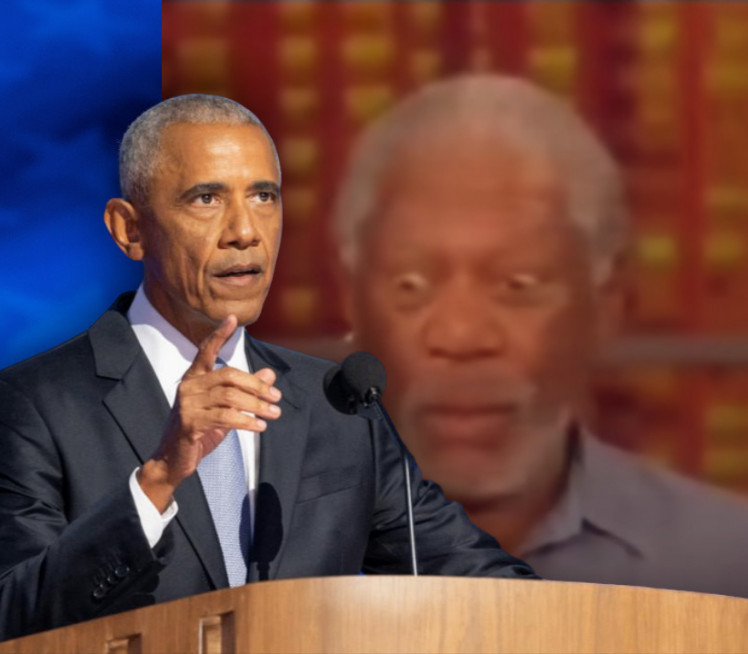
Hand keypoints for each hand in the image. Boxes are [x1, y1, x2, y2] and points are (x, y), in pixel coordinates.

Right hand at [137, 315, 281, 511]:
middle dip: (257, 386)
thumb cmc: (200, 430)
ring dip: (257, 406)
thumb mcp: (226, 408)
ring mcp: (187, 404)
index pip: (206, 350)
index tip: (232, 318)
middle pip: (229, 375)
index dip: (219, 334)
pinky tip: (260, 427)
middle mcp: (188, 386)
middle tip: (276, 398)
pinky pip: (225, 417)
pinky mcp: (189, 423)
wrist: (173, 460)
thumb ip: (245, 391)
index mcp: (194, 378)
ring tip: (274, 414)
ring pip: (230, 397)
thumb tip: (270, 374)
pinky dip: (247, 421)